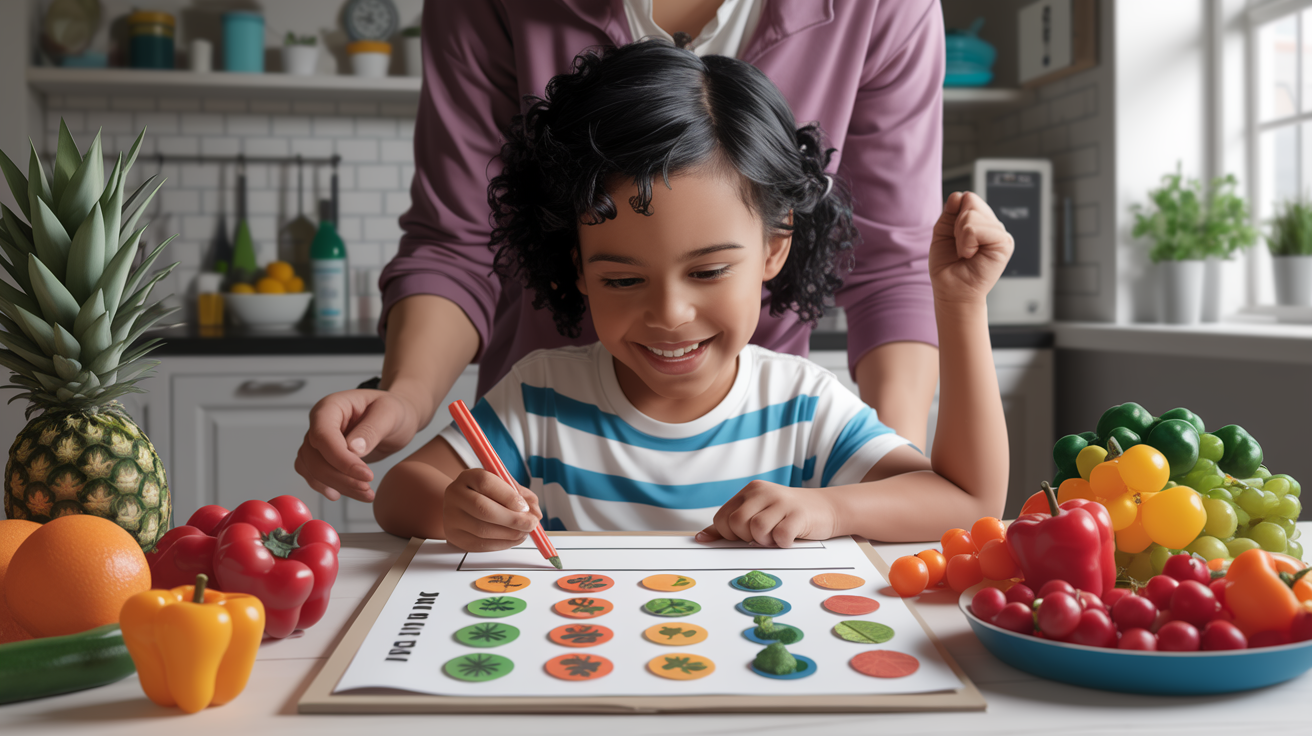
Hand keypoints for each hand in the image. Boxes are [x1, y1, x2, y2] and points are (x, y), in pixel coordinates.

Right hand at [295, 389, 421, 501]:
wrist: (396, 419)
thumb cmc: (393, 410)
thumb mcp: (390, 414)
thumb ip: (371, 429)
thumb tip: (353, 449)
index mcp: (331, 407)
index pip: (324, 436)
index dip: (341, 459)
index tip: (366, 475)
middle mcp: (319, 423)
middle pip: (314, 457)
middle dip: (340, 477)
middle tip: (367, 488)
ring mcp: (318, 441)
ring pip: (313, 469)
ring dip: (337, 486)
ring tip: (365, 494)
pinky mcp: (323, 457)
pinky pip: (315, 475)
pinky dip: (329, 487)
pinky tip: (346, 493)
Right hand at [442, 469, 542, 551]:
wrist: (460, 507)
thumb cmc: (487, 495)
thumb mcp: (504, 487)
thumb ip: (522, 496)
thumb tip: (536, 513)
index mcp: (469, 476)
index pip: (486, 482)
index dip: (508, 496)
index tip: (525, 507)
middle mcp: (456, 494)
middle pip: (482, 508)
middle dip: (512, 519)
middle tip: (531, 524)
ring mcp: (452, 516)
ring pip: (482, 529)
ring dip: (509, 534)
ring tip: (524, 532)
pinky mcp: (454, 536)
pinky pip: (480, 544)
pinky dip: (502, 544)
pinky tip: (513, 539)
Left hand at [695, 481, 835, 547]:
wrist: (828, 509)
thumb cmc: (788, 516)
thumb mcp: (758, 514)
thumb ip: (730, 527)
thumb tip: (701, 538)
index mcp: (749, 492)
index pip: (722, 518)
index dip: (730, 535)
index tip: (747, 537)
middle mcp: (763, 492)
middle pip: (736, 523)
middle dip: (747, 538)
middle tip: (765, 537)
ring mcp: (781, 501)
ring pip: (756, 529)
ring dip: (766, 541)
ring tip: (777, 536)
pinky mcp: (798, 514)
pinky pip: (779, 536)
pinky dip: (783, 543)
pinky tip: (790, 537)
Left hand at [929, 191, 1014, 304]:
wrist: (951, 290)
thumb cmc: (948, 266)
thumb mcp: (943, 232)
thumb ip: (950, 212)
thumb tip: (958, 195)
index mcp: (980, 220)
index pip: (966, 197)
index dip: (953, 215)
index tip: (954, 237)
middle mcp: (992, 225)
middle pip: (971, 200)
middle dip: (956, 225)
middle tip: (961, 247)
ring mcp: (1000, 233)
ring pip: (971, 214)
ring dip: (960, 236)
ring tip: (966, 253)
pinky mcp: (1004, 243)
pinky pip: (976, 228)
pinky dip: (966, 243)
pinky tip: (971, 255)